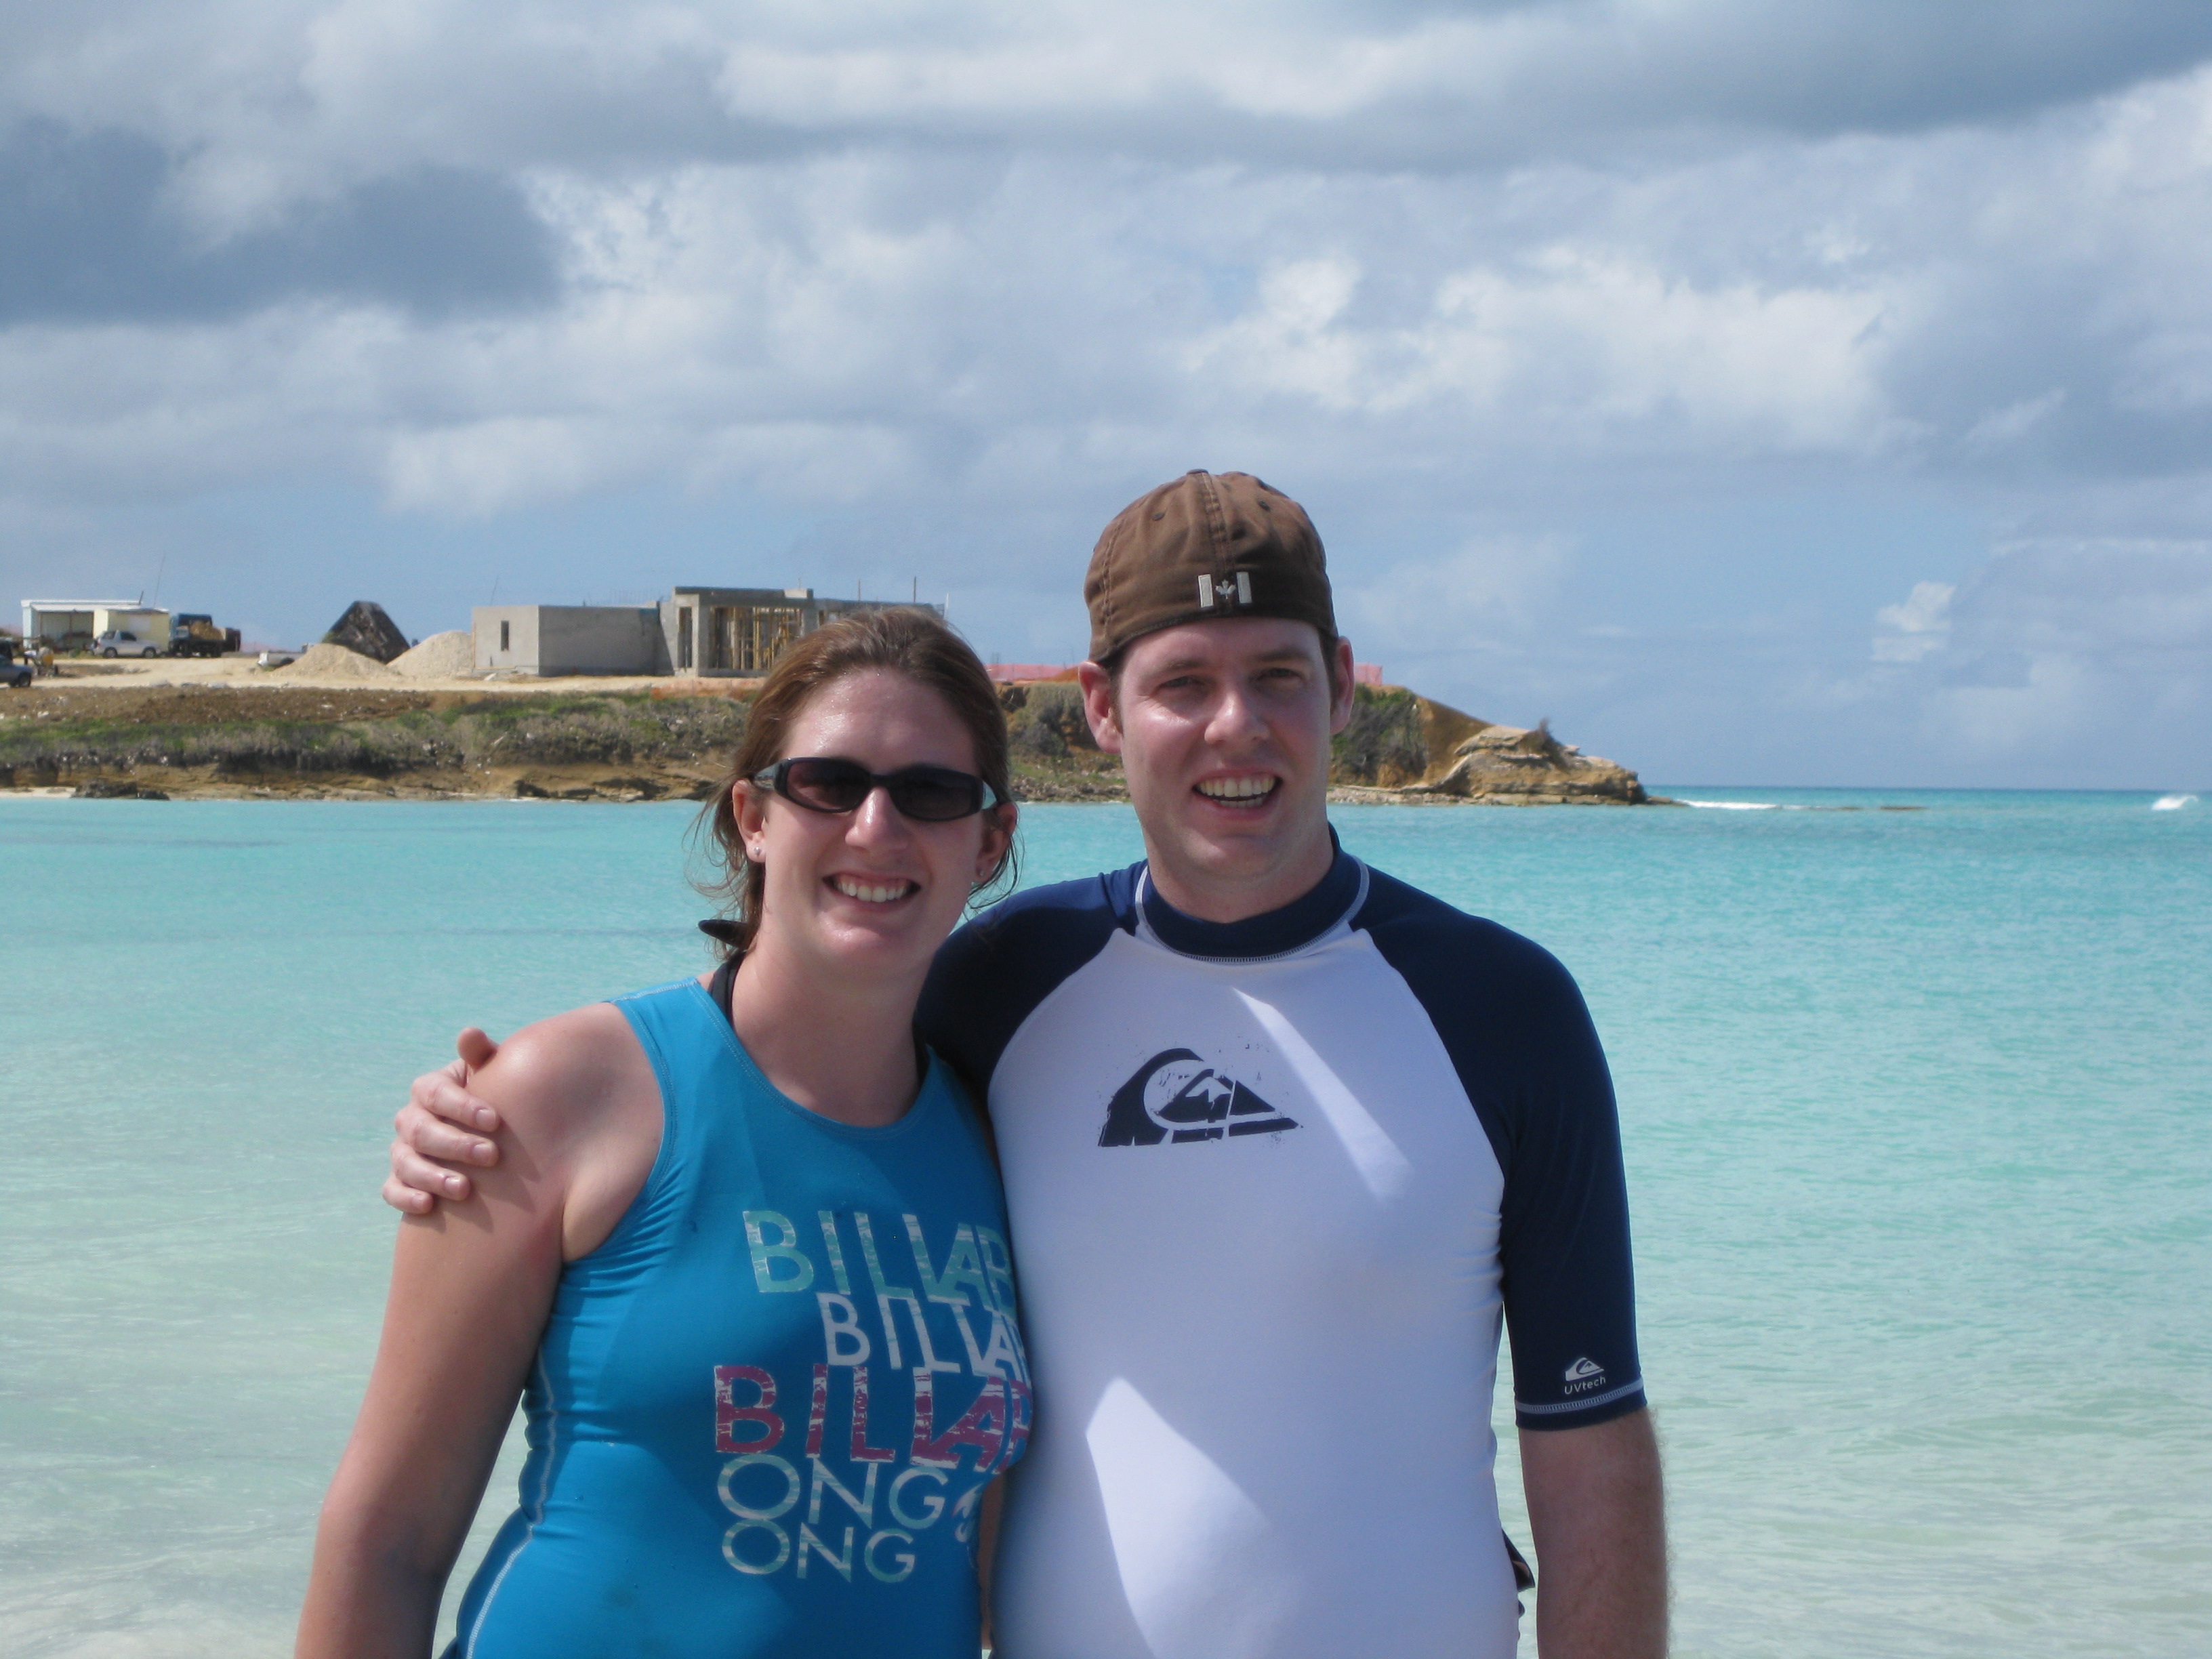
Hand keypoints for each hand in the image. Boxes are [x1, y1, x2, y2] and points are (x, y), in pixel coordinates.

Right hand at [381, 1029, 504, 1214]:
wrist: (488, 1134)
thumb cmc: (494, 1098)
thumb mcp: (491, 1075)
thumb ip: (481, 1056)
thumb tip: (469, 1033)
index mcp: (429, 1089)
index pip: (437, 1094)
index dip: (463, 1107)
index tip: (495, 1121)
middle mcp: (411, 1118)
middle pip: (422, 1131)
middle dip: (455, 1145)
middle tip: (491, 1156)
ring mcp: (402, 1150)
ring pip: (405, 1162)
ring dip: (432, 1176)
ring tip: (464, 1189)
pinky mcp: (400, 1179)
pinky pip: (392, 1190)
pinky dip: (405, 1198)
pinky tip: (428, 1206)